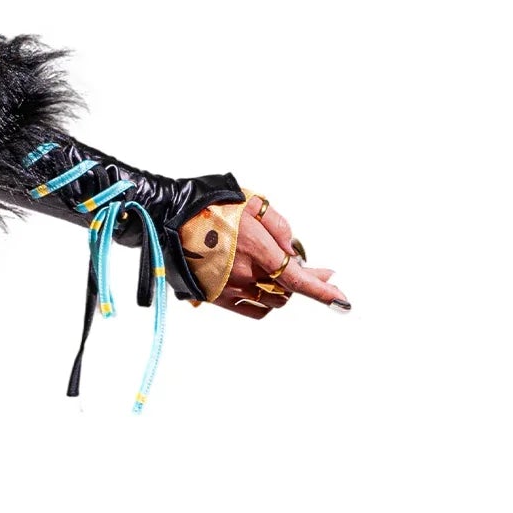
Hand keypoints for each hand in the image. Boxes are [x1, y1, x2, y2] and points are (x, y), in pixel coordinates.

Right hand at [218, 194, 349, 316]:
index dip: (321, 291)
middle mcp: (244, 274)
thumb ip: (279, 227)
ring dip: (285, 288)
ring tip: (280, 272)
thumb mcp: (252, 203)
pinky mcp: (218, 298)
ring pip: (275, 300)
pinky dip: (268, 301)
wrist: (170, 219)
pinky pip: (255, 309)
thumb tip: (294, 252)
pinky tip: (266, 287)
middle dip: (304, 280)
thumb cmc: (211, 207)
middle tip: (314, 269)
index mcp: (255, 249)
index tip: (342, 300)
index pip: (295, 278)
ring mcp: (231, 289)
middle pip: (288, 289)